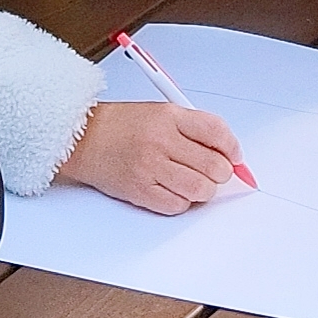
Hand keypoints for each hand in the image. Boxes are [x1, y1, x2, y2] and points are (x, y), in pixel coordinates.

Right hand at [62, 96, 238, 211]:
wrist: (82, 139)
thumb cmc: (121, 126)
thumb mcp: (160, 112)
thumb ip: (192, 129)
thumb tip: (226, 152)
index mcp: (170, 116)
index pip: (217, 131)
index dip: (233, 148)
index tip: (234, 156)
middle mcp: (161, 140)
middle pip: (214, 165)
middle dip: (221, 172)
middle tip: (214, 172)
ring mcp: (150, 166)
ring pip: (200, 188)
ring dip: (204, 190)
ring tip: (194, 183)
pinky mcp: (140, 190)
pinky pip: (177, 204)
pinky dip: (182, 201)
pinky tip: (174, 190)